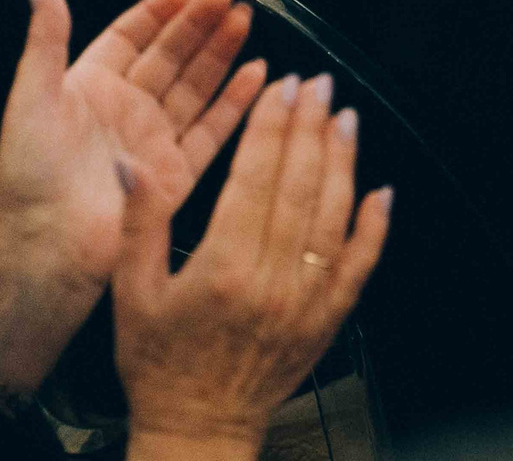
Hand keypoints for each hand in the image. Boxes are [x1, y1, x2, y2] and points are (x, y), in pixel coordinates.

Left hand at [0, 0, 266, 397]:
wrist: (46, 247)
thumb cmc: (30, 175)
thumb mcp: (31, 94)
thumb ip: (46, 35)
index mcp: (90, 87)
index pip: (133, 35)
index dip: (161, 9)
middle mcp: (126, 110)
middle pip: (171, 55)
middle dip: (200, 24)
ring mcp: (154, 141)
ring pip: (196, 86)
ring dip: (221, 53)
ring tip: (246, 21)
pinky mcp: (177, 175)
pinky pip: (213, 131)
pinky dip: (236, 103)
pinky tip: (257, 74)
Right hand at [115, 73, 389, 460]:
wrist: (198, 427)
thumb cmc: (160, 363)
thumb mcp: (131, 291)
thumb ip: (138, 222)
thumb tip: (135, 164)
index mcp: (222, 268)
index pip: (255, 178)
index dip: (271, 126)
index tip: (282, 88)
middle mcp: (271, 281)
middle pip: (299, 187)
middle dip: (310, 128)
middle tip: (318, 85)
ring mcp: (306, 301)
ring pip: (333, 216)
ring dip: (343, 162)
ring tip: (345, 119)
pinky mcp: (327, 320)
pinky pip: (358, 266)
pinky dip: (374, 227)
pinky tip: (381, 192)